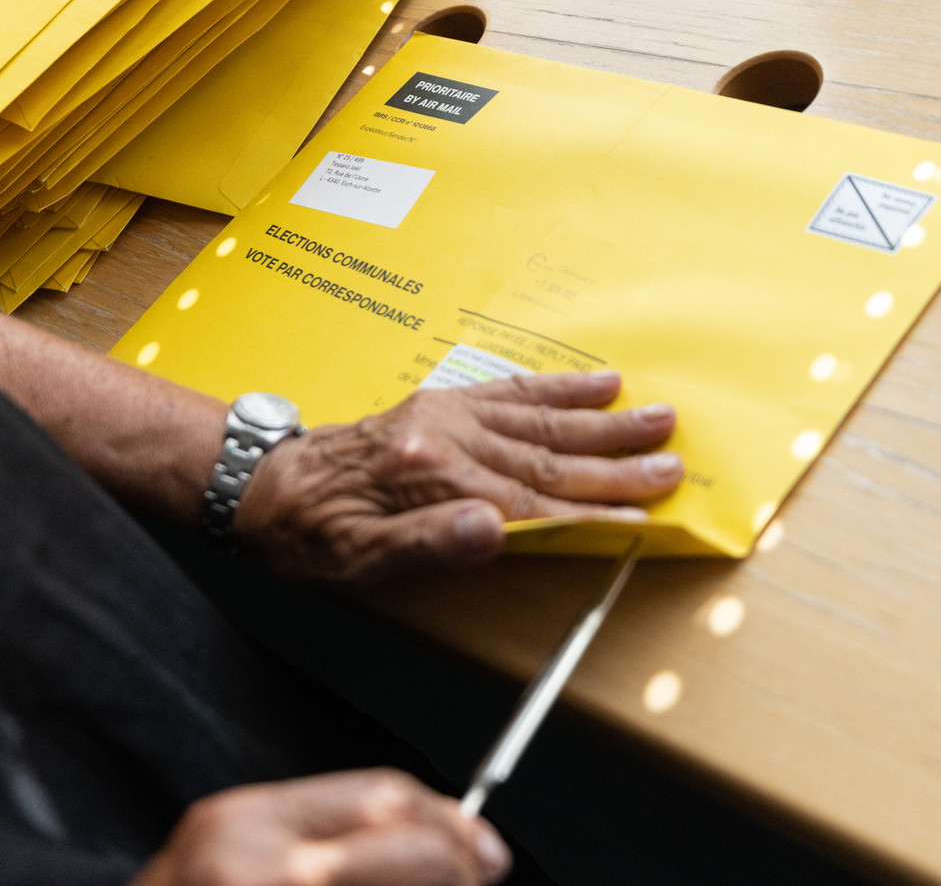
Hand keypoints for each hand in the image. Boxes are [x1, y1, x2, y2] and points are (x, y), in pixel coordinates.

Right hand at [132, 770, 510, 885]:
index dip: (447, 818)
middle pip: (413, 850)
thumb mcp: (227, 858)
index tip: (483, 841)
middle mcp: (257, 866)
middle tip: (480, 875)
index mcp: (242, 823)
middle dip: (461, 866)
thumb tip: (433, 840)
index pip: (380, 794)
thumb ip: (315, 839)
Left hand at [235, 371, 679, 581]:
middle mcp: (448, 440)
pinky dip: (557, 388)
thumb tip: (492, 531)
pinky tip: (594, 381)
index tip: (646, 511)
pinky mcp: (443, 404)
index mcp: (433, 481)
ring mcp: (448, 416)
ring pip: (539, 418)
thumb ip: (429, 544)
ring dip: (601, 419)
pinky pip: (510, 391)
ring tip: (656, 412)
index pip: (532, 502)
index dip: (593, 509)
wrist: (266, 484)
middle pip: (547, 455)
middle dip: (616, 461)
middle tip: (674, 459)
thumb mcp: (360, 559)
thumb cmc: (313, 536)